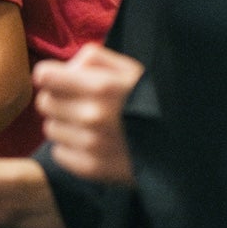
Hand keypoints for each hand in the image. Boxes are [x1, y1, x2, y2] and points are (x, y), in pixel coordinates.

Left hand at [32, 43, 142, 183]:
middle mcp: (91, 115)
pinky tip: (92, 145)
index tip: (59, 81)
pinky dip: (71, 149)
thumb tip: (66, 67)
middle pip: (44, 103)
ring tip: (90, 126)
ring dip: (65, 126)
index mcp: (100, 86)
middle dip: (58, 100)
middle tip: (79, 105)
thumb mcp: (131, 69)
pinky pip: (59, 153)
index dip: (51, 77)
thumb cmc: (153, 103)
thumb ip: (94, 58)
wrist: (182, 147)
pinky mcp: (91, 169)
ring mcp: (90, 144)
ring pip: (50, 129)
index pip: (44, 76)